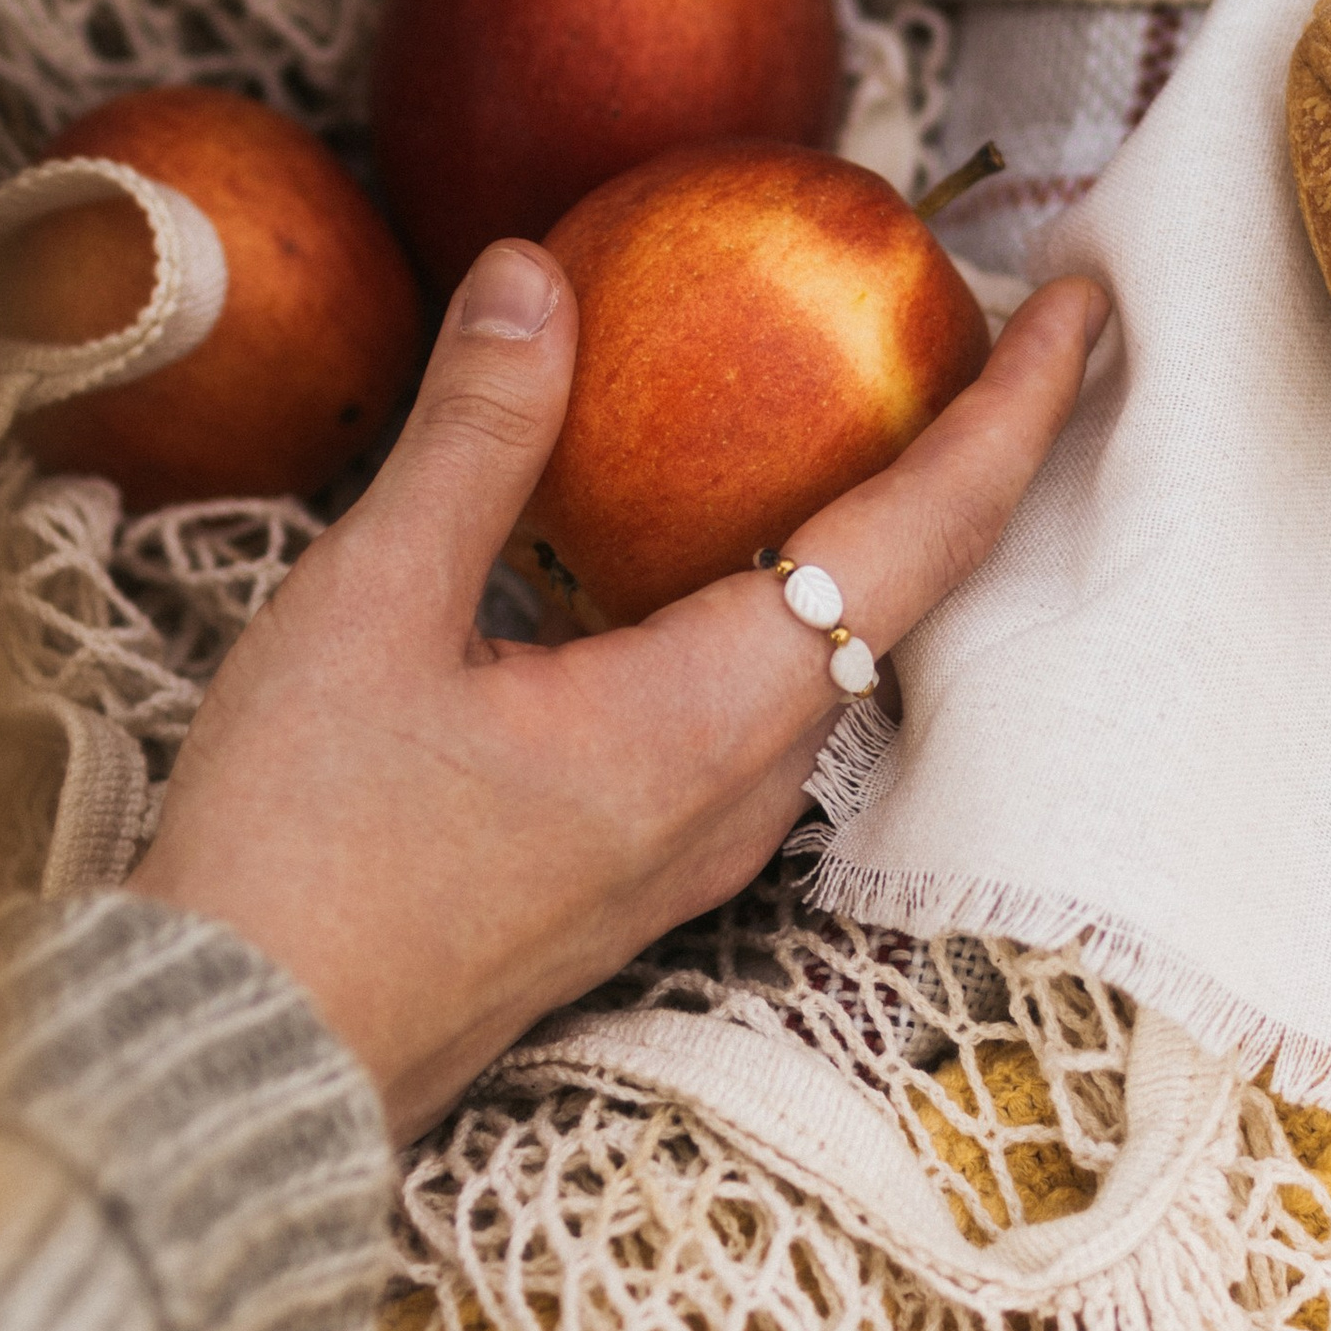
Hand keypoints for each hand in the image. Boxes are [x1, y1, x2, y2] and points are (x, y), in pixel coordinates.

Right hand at [127, 239, 1107, 1138]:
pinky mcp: (640, 872)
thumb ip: (474, 437)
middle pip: (905, 601)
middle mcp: (741, 792)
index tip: (1082, 304)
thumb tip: (534, 272)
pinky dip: (781, 600)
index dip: (1013, 413)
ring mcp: (697, 846)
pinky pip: (756, 709)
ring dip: (875, 535)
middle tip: (987, 326)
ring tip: (870, 413)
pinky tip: (710, 550)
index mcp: (707, 717)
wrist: (248, 1058)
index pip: (922, 538)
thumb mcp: (369, 608)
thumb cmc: (300, 849)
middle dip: (965, 459)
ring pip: (831, 663)